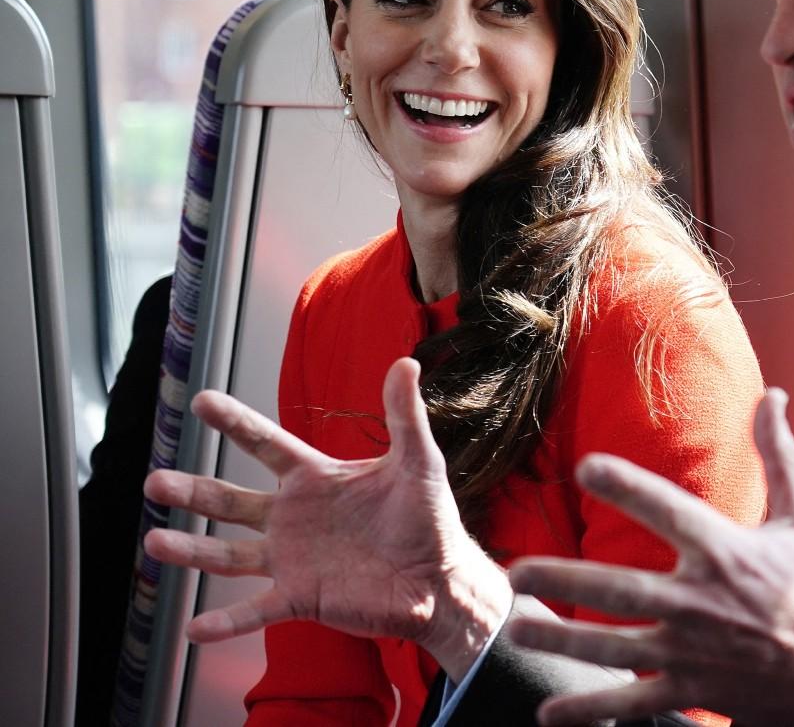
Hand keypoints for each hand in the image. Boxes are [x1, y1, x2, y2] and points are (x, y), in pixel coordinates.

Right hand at [143, 356, 511, 679]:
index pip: (266, 444)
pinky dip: (224, 622)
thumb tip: (406, 363)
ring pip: (228, 555)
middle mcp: (295, 517)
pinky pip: (253, 612)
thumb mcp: (418, 462)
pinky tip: (193, 628)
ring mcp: (292, 559)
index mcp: (317, 479)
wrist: (441, 581)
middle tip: (154, 480)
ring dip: (191, 550)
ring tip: (154, 541)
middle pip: (230, 500)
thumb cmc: (431, 519)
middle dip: (192, 489)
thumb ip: (405, 415)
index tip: (200, 400)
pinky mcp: (300, 597)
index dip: (235, 423)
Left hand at [506, 388, 793, 726]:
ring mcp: (693, 653)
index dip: (626, 486)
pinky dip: (590, 709)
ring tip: (516, 625)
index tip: (584, 467)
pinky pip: (633, 704)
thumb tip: (774, 395)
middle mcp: (701, 602)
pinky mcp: (694, 691)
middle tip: (517, 571)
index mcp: (727, 551)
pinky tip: (551, 711)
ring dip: (561, 637)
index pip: (667, 510)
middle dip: (564, 579)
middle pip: (620, 589)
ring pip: (613, 647)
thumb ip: (781, 455)